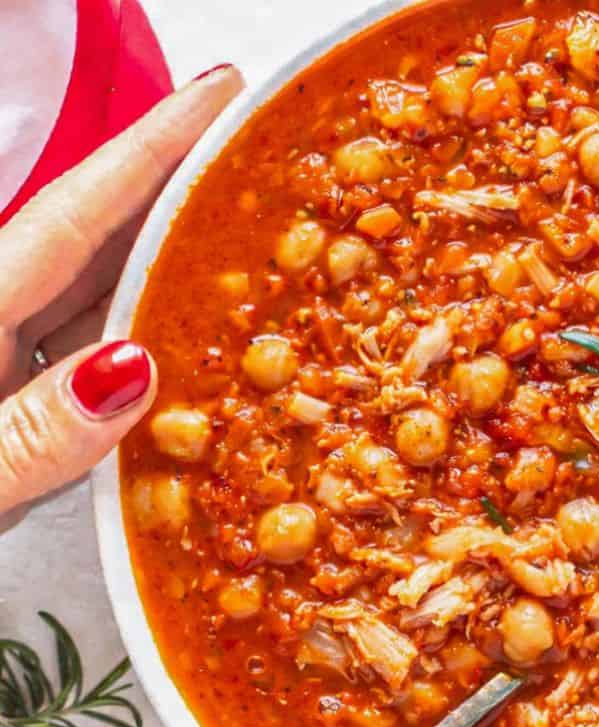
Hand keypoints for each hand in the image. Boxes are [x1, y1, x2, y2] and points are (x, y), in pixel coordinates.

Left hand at [0, 64, 242, 518]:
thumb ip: (26, 437)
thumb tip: (132, 372)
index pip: (70, 219)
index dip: (148, 152)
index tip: (217, 95)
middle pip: (91, 246)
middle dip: (172, 198)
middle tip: (253, 165)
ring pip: (95, 308)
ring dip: (167, 280)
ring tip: (244, 255)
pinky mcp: (5, 422)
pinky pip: (85, 373)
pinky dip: (140, 360)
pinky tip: (186, 360)